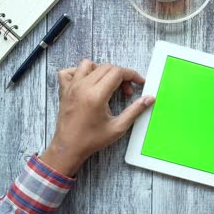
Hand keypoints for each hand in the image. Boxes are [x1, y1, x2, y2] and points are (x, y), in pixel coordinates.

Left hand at [41, 59, 154, 175]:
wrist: (68, 148)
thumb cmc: (91, 140)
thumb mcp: (118, 128)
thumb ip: (135, 111)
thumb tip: (149, 99)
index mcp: (96, 95)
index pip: (118, 72)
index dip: (132, 75)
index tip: (139, 82)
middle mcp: (83, 87)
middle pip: (106, 67)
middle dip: (121, 75)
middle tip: (128, 91)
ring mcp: (71, 87)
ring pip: (88, 64)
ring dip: (102, 70)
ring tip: (108, 84)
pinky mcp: (64, 90)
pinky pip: (70, 71)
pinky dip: (79, 72)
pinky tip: (88, 82)